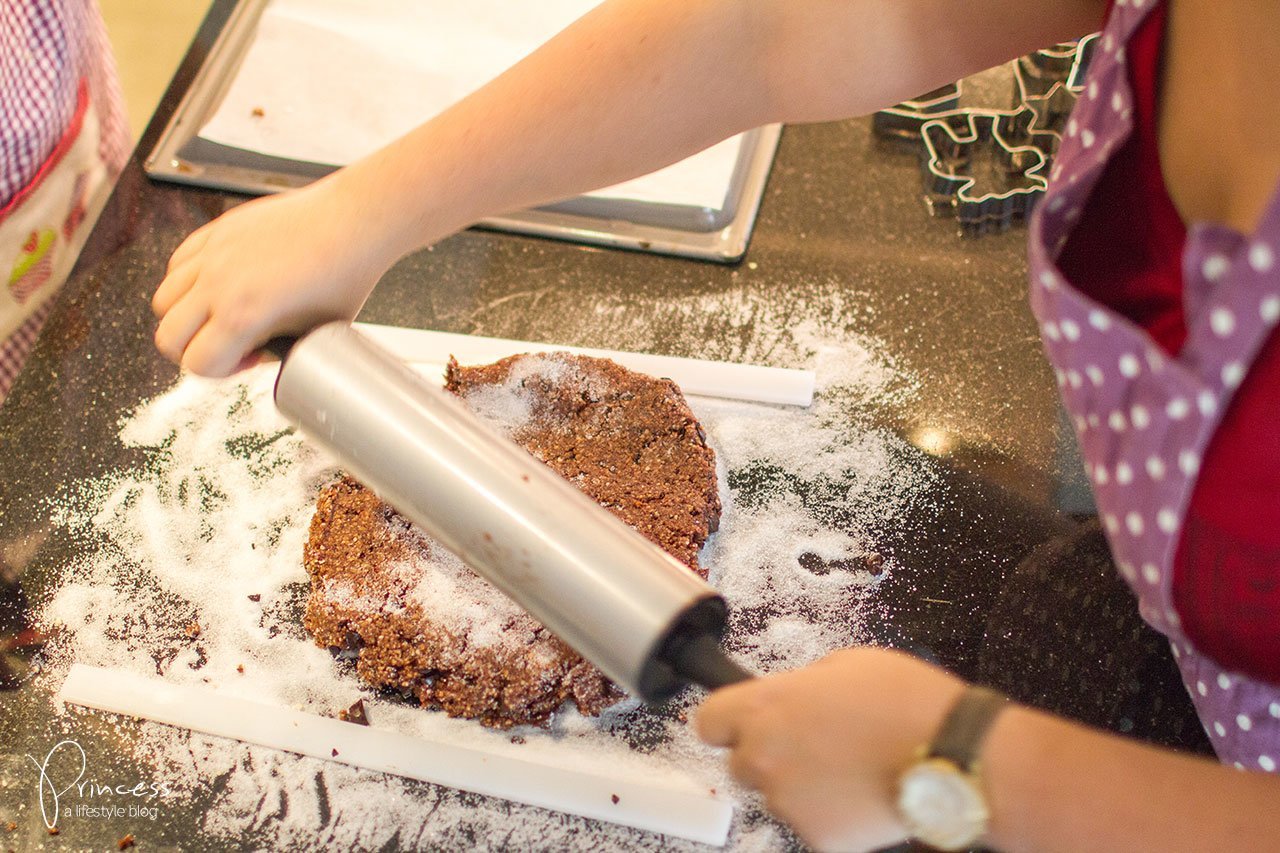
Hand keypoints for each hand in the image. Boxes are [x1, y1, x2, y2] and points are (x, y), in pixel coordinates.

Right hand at [152, 173, 396, 376]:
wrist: (353, 222)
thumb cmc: (344, 275)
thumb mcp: (316, 331)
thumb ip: (280, 350)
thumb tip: (262, 357)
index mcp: (244, 315)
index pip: (197, 363)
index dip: (222, 371)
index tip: (250, 359)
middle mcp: (219, 283)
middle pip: (168, 337)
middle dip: (195, 350)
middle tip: (231, 344)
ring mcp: (213, 253)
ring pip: (164, 300)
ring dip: (186, 317)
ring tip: (224, 314)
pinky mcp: (217, 230)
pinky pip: (177, 264)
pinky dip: (187, 282)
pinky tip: (222, 285)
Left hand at [695, 647, 964, 851]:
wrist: (950, 754)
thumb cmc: (906, 702)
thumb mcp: (845, 665)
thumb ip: (804, 685)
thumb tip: (796, 696)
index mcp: (766, 706)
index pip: (708, 721)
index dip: (727, 722)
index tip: (740, 724)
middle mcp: (765, 754)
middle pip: (741, 763)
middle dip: (770, 756)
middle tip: (814, 748)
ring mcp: (786, 800)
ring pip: (777, 795)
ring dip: (801, 786)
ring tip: (847, 769)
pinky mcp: (814, 836)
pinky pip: (809, 824)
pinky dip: (828, 816)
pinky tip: (859, 795)